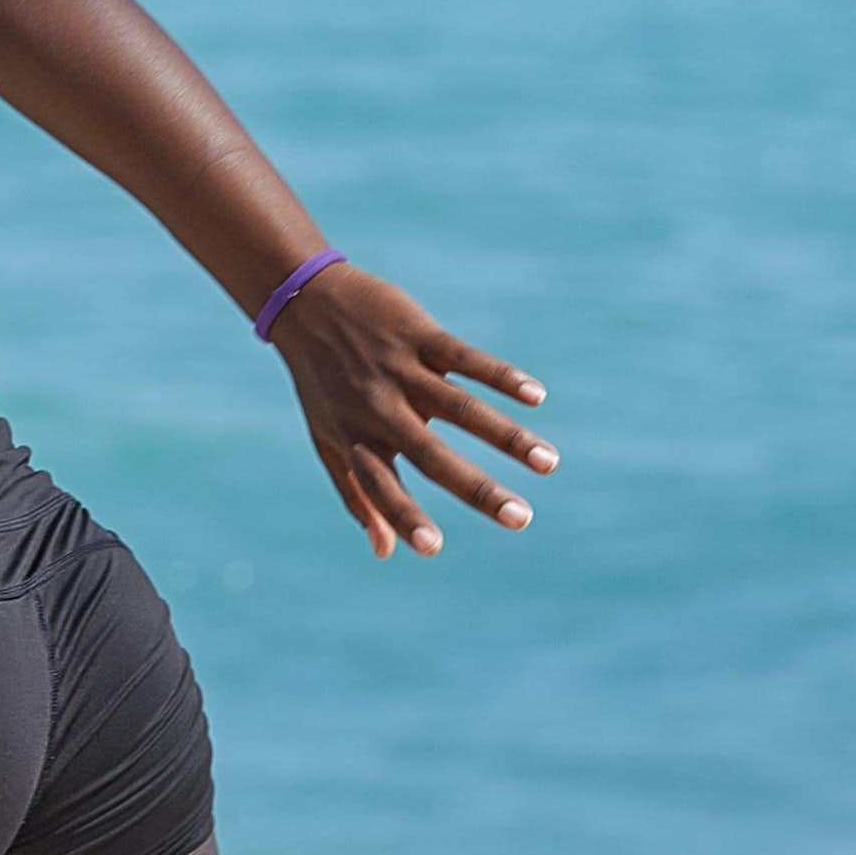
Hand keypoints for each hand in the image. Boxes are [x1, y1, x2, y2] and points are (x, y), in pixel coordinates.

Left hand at [271, 265, 554, 558]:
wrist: (307, 302)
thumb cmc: (323, 384)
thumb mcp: (328, 439)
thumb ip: (358, 495)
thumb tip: (386, 552)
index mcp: (356, 438)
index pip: (381, 487)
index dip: (404, 517)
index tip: (433, 549)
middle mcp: (379, 408)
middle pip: (433, 457)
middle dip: (478, 491)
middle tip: (521, 520)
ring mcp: (402, 371)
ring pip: (461, 409)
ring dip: (507, 437)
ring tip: (548, 463)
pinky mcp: (421, 335)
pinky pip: (467, 358)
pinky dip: (502, 377)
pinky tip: (536, 396)